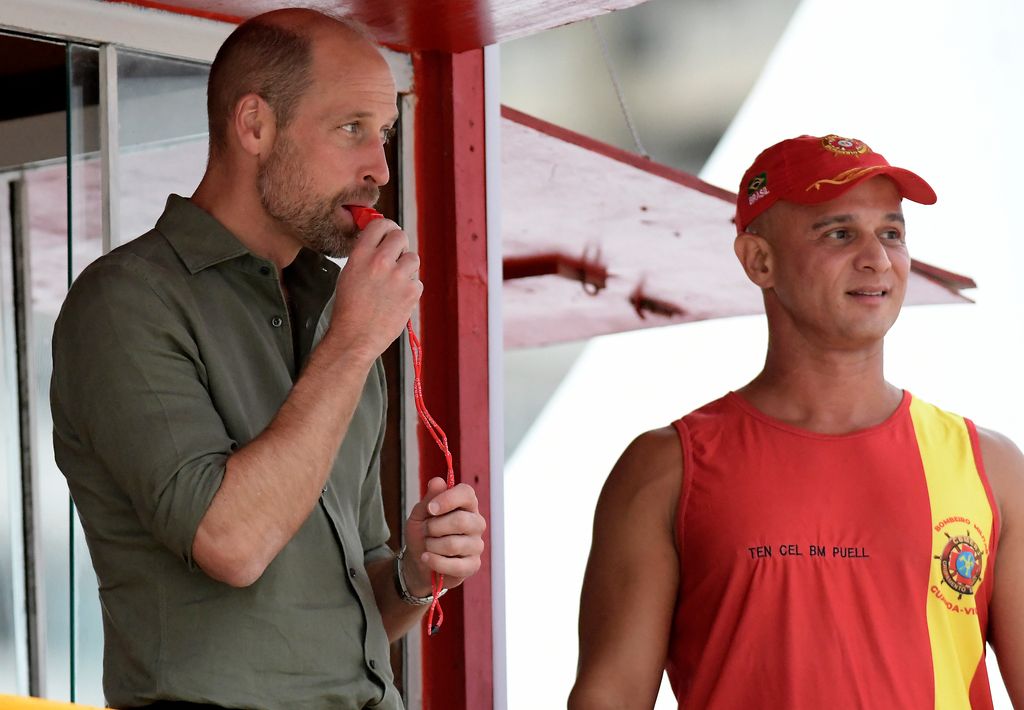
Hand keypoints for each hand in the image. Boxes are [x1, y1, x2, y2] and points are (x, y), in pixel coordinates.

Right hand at [329, 218, 421, 361]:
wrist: (355, 337)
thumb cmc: (348, 309)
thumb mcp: (348, 274)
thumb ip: (364, 256)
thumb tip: (379, 242)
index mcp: (361, 255)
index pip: (380, 224)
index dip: (387, 227)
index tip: (388, 233)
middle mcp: (380, 261)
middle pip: (401, 236)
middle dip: (400, 245)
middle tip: (396, 257)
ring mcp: (398, 276)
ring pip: (413, 258)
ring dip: (407, 268)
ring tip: (395, 284)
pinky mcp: (411, 292)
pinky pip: (417, 282)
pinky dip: (410, 289)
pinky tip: (397, 300)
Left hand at [402, 477, 485, 595]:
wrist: (419, 561)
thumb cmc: (423, 533)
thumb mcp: (420, 514)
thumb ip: (429, 498)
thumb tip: (438, 481)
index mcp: (466, 505)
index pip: (467, 493)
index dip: (448, 499)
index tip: (431, 508)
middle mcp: (476, 523)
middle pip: (460, 521)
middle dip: (434, 527)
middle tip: (426, 531)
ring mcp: (477, 545)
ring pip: (454, 544)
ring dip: (432, 546)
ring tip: (428, 546)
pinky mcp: (473, 565)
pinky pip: (454, 565)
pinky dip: (435, 562)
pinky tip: (427, 558)